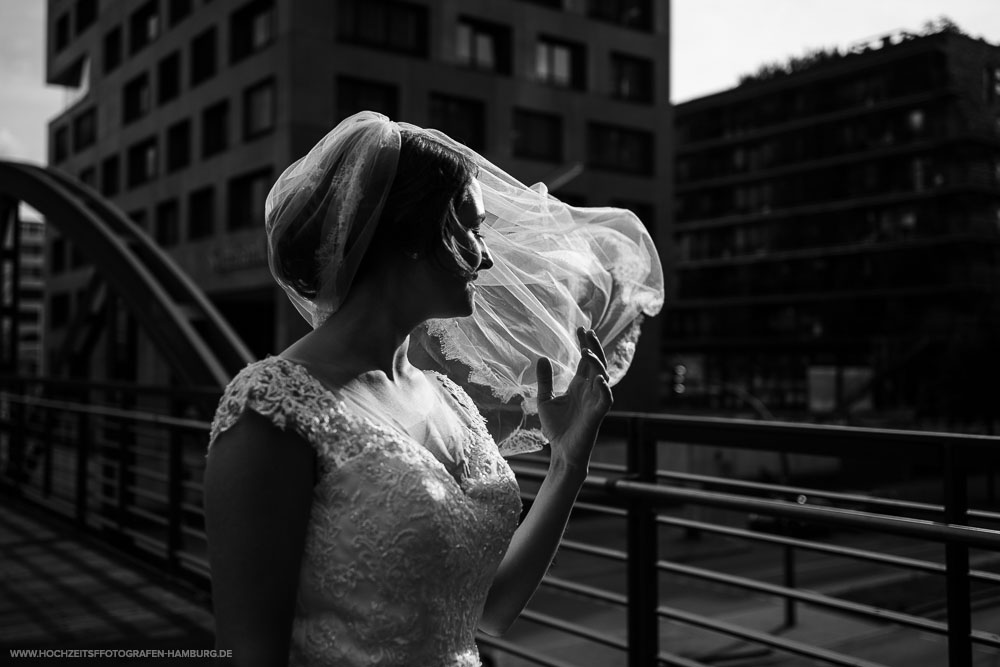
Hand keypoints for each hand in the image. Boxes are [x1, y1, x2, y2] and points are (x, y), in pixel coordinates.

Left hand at [536, 327, 612, 475]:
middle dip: (593, 347)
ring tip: (586, 351)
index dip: (585, 344)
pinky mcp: (597, 415)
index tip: (581, 328)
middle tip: (586, 331)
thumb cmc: (556, 428)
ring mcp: (595, 401)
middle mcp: (590, 390)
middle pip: (597, 363)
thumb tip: (542, 358)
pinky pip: (606, 400)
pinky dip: (605, 389)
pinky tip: (599, 379)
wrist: (561, 451)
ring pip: (603, 377)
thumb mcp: (545, 400)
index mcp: (579, 386)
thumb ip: (545, 380)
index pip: (586, 360)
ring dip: (596, 364)